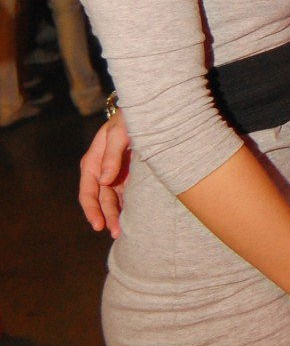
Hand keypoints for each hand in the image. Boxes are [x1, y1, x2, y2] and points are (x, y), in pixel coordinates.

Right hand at [79, 111, 130, 237]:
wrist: (146, 113)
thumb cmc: (129, 119)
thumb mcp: (119, 132)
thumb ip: (111, 155)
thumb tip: (104, 180)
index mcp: (93, 161)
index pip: (88, 191)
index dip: (92, 209)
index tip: (98, 225)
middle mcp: (101, 171)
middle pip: (101, 200)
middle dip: (107, 217)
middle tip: (117, 233)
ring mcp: (114, 174)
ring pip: (112, 201)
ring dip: (115, 216)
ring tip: (122, 232)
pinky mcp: (128, 176)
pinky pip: (124, 196)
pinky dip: (125, 208)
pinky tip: (131, 220)